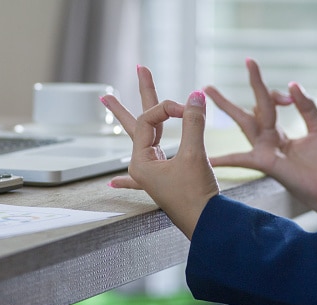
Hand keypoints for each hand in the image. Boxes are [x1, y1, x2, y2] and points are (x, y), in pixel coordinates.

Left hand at [101, 66, 218, 238]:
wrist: (207, 224)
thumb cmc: (197, 195)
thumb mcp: (195, 156)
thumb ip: (194, 123)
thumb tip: (195, 94)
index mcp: (141, 160)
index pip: (151, 120)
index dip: (171, 109)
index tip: (190, 108)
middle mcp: (143, 165)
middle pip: (138, 122)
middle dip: (140, 94)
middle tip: (140, 69)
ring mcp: (152, 172)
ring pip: (144, 138)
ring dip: (135, 118)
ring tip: (109, 100)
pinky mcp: (164, 180)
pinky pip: (146, 171)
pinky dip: (129, 178)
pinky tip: (113, 184)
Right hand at [205, 58, 316, 216]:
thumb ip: (307, 106)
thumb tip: (292, 84)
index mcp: (278, 131)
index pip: (267, 105)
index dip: (275, 95)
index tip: (288, 97)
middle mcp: (267, 139)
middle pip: (246, 112)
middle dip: (231, 97)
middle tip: (209, 86)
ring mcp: (263, 149)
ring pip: (243, 122)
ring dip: (226, 106)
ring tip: (208, 90)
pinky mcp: (263, 162)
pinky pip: (239, 159)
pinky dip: (223, 160)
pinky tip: (208, 159)